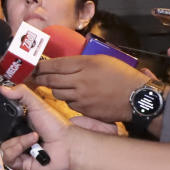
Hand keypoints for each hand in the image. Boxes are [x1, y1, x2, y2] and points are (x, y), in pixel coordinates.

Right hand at [0, 84, 72, 169]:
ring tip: (32, 136)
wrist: (68, 145)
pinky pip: (9, 155)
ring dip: (16, 140)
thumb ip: (20, 93)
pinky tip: (32, 143)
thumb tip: (2, 88)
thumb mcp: (37, 104)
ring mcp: (15, 151)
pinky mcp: (18, 163)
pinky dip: (21, 147)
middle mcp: (12, 138)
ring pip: (0, 147)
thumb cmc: (56, 126)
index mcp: (13, 124)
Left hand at [31, 55, 149, 122]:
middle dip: (39, 78)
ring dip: (54, 89)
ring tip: (56, 85)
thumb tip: (63, 63)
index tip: (32, 66)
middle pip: (51, 80)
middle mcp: (80, 80)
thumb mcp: (103, 60)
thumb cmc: (123, 76)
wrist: (137, 97)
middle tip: (34, 77)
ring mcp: (81, 97)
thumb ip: (82, 61)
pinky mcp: (84, 109)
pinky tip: (75, 96)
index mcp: (85, 64)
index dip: (40, 66)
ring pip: (57, 93)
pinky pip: (69, 104)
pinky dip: (69, 100)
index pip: (55, 65)